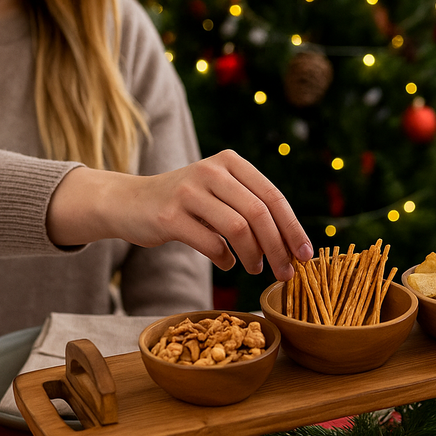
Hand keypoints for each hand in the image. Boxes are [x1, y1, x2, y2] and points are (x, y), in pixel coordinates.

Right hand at [49, 150, 313, 280]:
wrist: (130, 202)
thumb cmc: (187, 205)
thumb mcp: (220, 194)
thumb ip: (252, 209)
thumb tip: (294, 247)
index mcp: (230, 162)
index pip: (273, 197)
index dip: (293, 229)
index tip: (306, 256)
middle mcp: (211, 171)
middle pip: (259, 214)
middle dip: (278, 249)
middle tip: (285, 273)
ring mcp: (188, 192)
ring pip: (238, 229)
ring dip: (254, 256)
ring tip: (255, 269)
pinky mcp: (169, 215)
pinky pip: (211, 244)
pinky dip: (225, 259)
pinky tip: (227, 263)